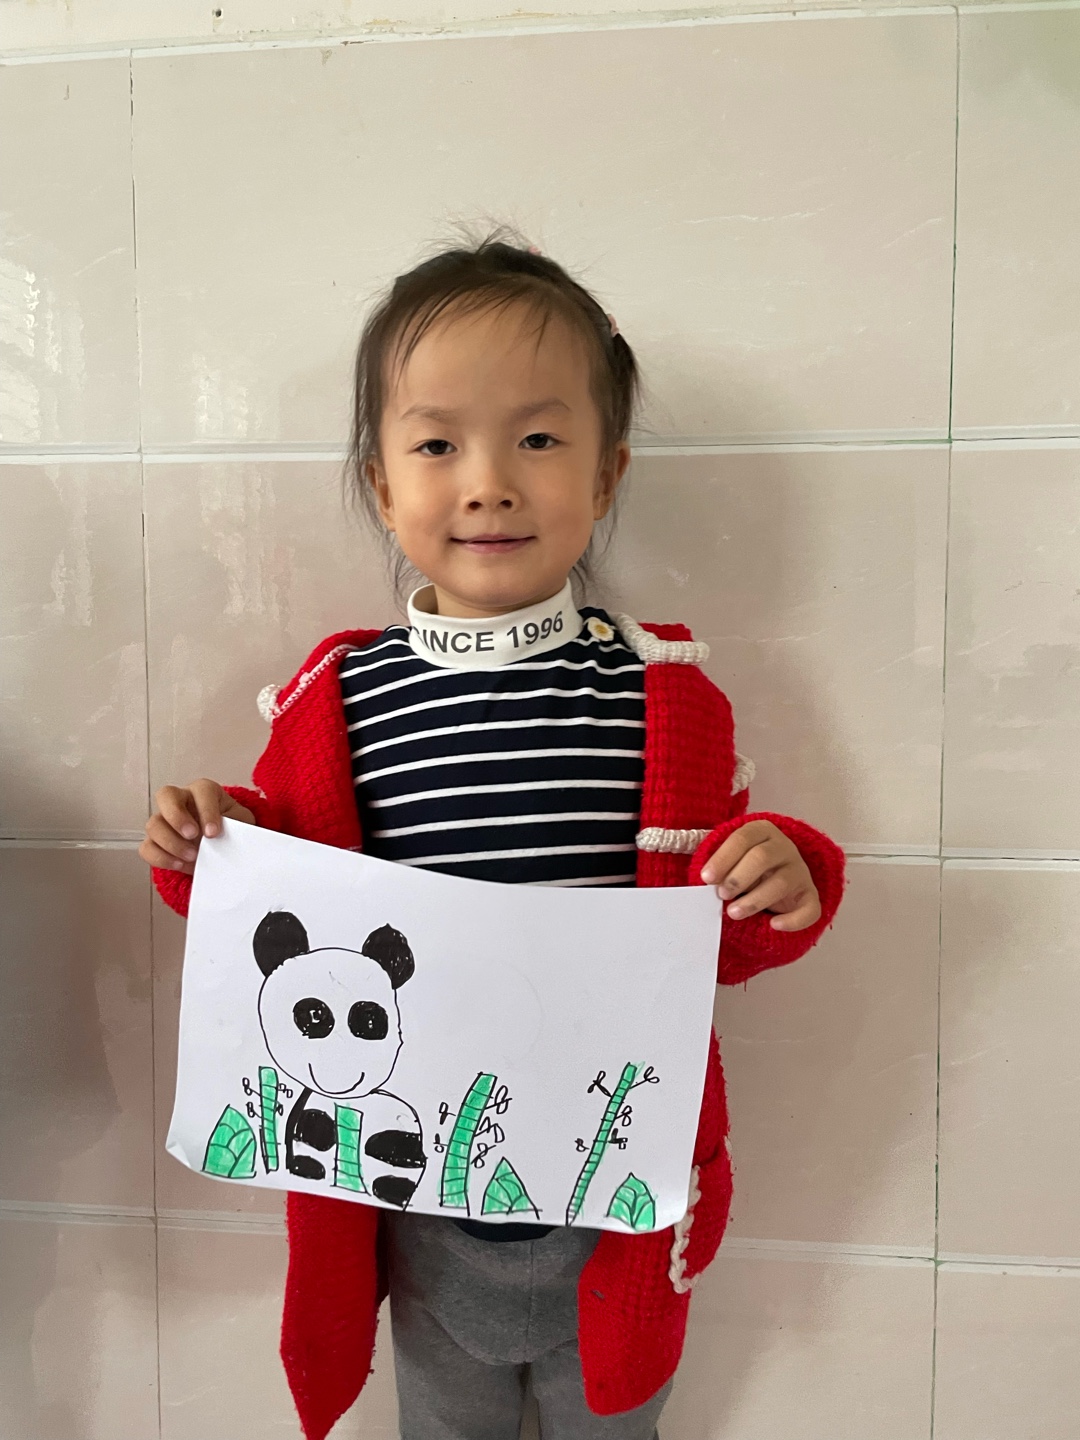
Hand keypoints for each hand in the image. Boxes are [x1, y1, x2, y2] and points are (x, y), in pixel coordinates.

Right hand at [139, 779, 255, 874]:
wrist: (223, 846)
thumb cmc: (232, 828)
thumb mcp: (241, 823)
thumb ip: (240, 825)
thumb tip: (239, 836)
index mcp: (204, 791)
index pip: (202, 791)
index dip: (206, 810)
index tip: (214, 832)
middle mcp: (180, 801)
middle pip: (165, 795)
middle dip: (177, 816)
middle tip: (192, 835)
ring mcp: (164, 820)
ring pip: (153, 824)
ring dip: (171, 842)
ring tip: (192, 856)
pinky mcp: (156, 841)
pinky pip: (147, 847)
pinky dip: (161, 858)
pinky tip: (179, 865)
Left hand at [700, 819, 820, 931]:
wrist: (773, 877)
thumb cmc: (745, 867)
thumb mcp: (731, 859)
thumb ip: (719, 865)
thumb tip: (704, 880)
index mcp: (762, 831)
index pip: (742, 838)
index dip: (723, 858)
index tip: (707, 877)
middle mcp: (784, 847)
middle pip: (762, 857)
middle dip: (737, 878)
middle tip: (721, 895)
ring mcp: (799, 871)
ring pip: (781, 883)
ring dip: (754, 900)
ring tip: (734, 912)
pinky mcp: (809, 896)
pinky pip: (809, 909)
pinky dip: (793, 920)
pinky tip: (774, 925)